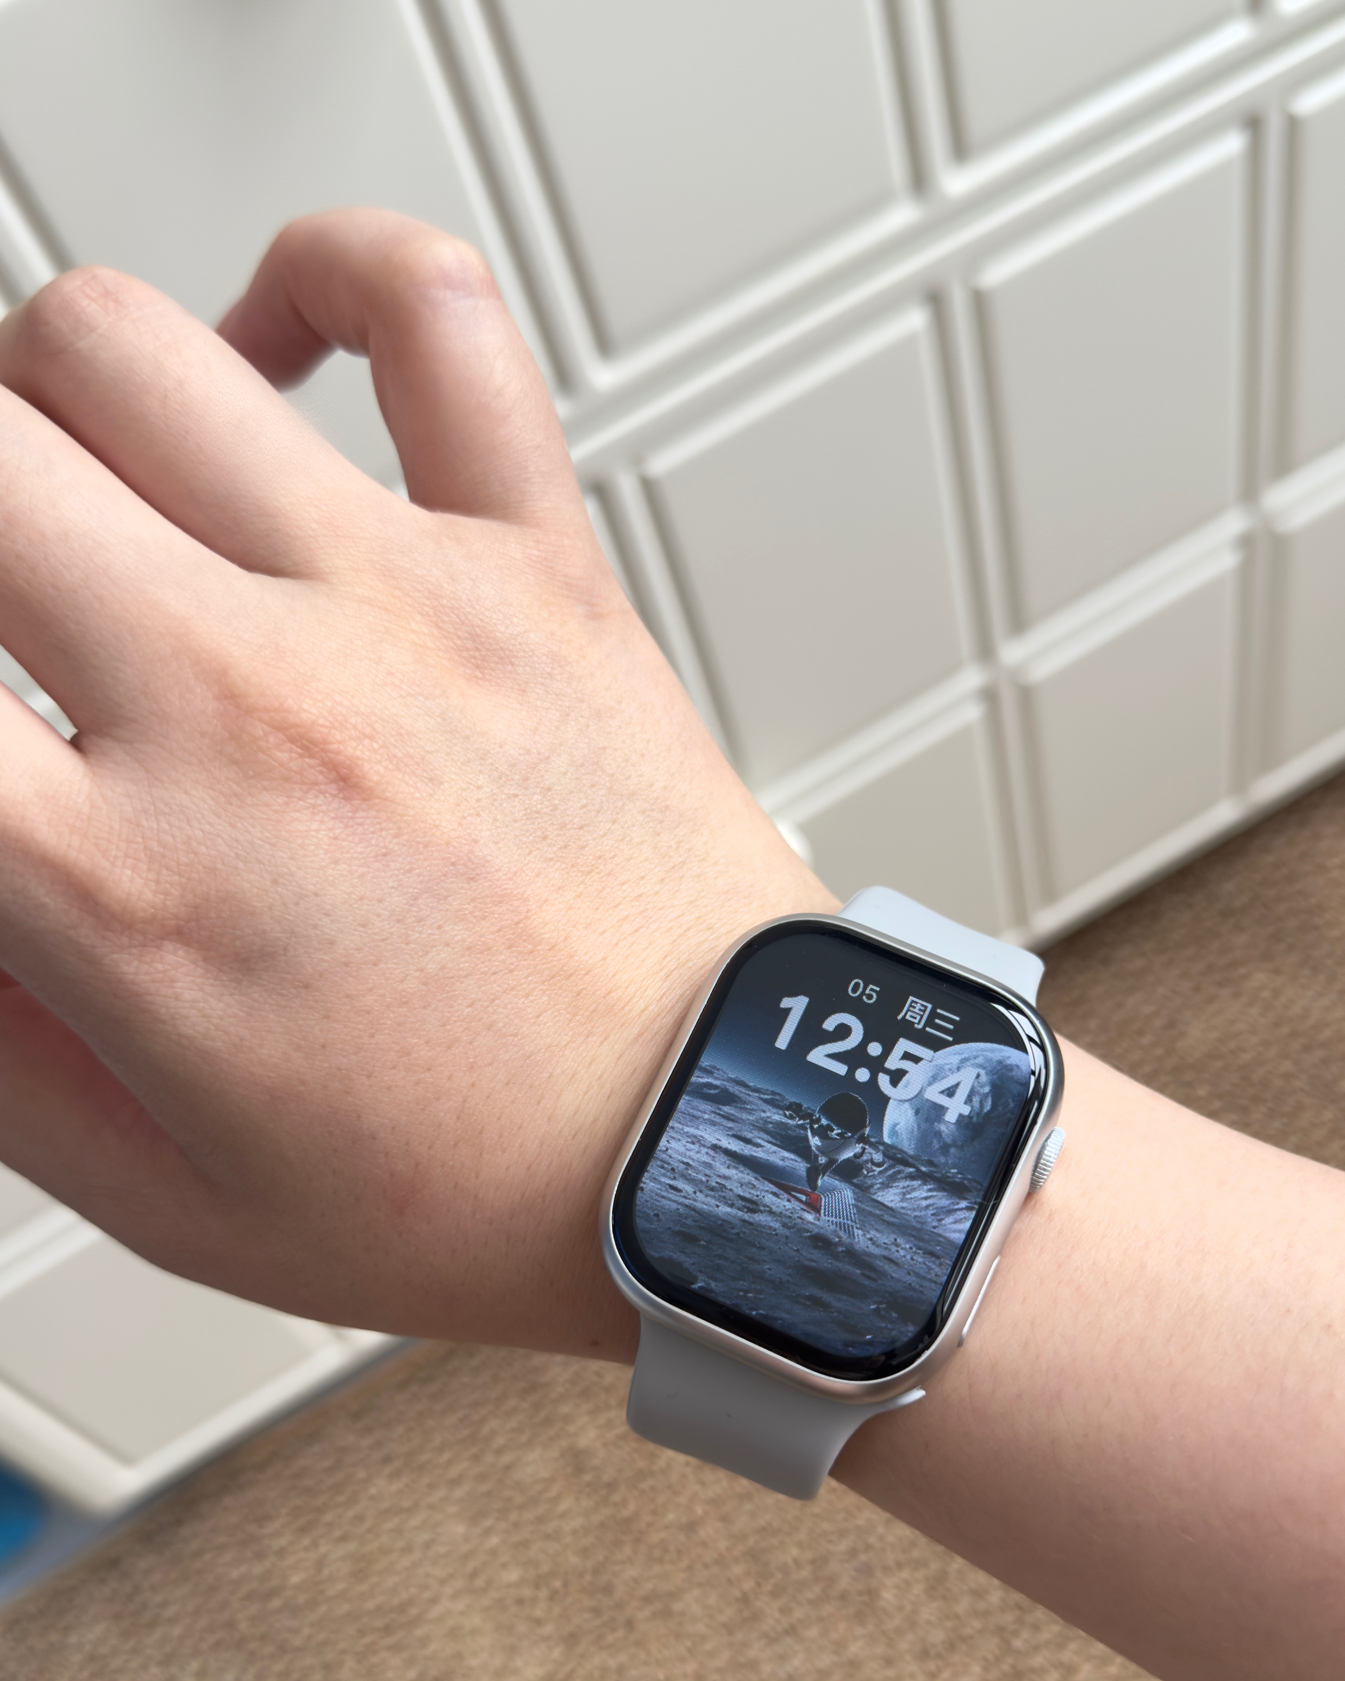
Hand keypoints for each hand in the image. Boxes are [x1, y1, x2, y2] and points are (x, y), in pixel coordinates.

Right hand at [0, 209, 829, 1353]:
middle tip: (7, 598)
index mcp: (128, 887)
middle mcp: (246, 711)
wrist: (729, 1146)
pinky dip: (335, 275)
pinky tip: (281, 349)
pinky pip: (433, 315)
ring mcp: (399, 610)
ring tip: (90, 487)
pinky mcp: (537, 566)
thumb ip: (0, 1059)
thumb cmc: (495, 1186)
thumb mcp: (179, 1200)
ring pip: (119, 348)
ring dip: (54, 400)